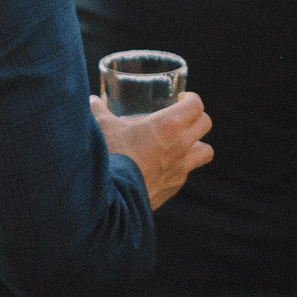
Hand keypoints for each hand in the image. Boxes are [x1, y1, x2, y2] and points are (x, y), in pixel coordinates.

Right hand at [94, 90, 212, 210]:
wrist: (108, 198)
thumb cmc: (109, 156)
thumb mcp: (101, 126)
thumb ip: (98, 110)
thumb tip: (91, 102)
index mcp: (168, 125)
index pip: (196, 105)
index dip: (191, 99)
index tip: (181, 99)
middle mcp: (181, 146)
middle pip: (205, 124)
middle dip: (196, 117)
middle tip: (181, 117)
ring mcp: (180, 168)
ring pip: (205, 151)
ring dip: (196, 144)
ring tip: (180, 143)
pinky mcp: (173, 188)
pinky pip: (185, 173)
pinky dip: (179, 167)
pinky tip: (162, 167)